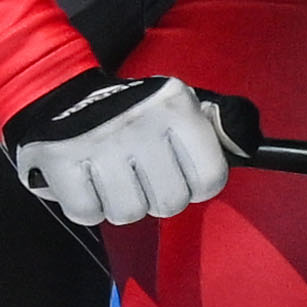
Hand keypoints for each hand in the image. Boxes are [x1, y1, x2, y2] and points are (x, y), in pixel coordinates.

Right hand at [6, 70, 233, 228]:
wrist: (58, 93)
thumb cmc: (132, 111)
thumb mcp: (180, 105)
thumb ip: (219, 126)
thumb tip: (247, 147)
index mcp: (176, 107)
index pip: (211, 178)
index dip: (197, 185)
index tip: (183, 173)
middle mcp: (139, 123)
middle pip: (169, 203)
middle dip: (157, 196)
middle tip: (142, 174)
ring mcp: (99, 142)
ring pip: (128, 213)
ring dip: (121, 203)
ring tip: (114, 176)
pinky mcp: (61, 160)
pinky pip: (88, 213)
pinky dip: (87, 205)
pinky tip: (88, 180)